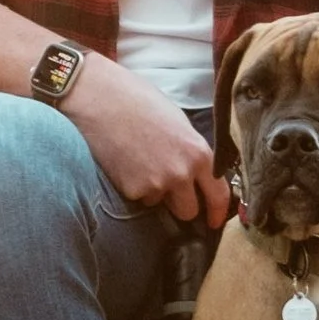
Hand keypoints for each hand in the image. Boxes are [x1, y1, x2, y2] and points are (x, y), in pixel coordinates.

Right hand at [67, 58, 228, 225]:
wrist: (100, 97)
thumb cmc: (139, 100)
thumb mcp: (178, 122)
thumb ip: (191, 152)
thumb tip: (197, 174)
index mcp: (199, 153)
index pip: (218, 195)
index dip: (218, 213)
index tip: (214, 222)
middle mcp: (181, 173)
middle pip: (189, 211)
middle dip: (180, 203)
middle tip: (168, 188)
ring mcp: (155, 184)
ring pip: (159, 203)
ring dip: (153, 192)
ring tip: (139, 162)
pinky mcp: (130, 190)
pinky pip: (137, 197)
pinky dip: (132, 186)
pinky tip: (125, 163)